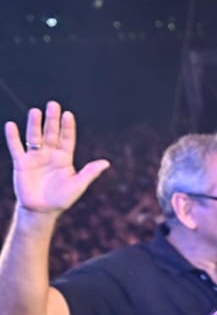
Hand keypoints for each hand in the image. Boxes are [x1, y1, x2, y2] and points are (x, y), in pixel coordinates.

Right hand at [5, 101, 110, 216]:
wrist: (42, 210)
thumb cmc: (62, 199)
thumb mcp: (78, 185)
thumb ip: (89, 173)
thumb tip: (106, 162)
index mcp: (64, 158)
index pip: (67, 139)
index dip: (67, 127)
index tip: (68, 114)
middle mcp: (50, 154)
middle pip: (51, 133)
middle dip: (52, 120)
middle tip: (53, 104)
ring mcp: (35, 157)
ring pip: (34, 137)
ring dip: (34, 124)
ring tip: (35, 111)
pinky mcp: (21, 163)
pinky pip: (16, 147)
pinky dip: (13, 137)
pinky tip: (11, 125)